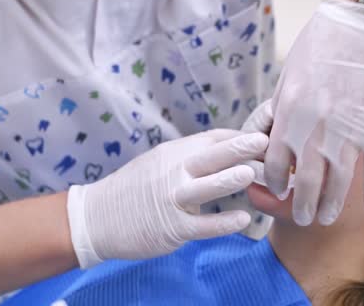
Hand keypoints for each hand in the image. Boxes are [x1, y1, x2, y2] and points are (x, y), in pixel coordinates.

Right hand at [66, 129, 267, 267]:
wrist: (97, 217)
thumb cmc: (134, 188)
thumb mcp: (159, 162)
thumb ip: (188, 157)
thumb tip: (225, 150)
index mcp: (174, 153)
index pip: (211, 138)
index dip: (238, 137)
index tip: (263, 136)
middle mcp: (174, 172)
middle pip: (210, 156)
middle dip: (239, 147)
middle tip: (265, 141)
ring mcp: (172, 199)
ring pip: (205, 187)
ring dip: (229, 179)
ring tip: (251, 173)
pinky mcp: (172, 227)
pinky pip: (201, 225)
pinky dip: (222, 222)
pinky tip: (242, 220)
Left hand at [264, 0, 363, 225]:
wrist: (360, 23)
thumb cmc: (319, 44)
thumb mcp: (288, 75)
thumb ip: (284, 111)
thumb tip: (278, 140)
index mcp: (289, 113)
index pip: (275, 163)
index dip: (272, 181)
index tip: (275, 189)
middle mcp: (316, 128)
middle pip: (305, 182)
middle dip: (301, 205)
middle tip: (303, 216)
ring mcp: (348, 131)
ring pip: (338, 183)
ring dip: (331, 205)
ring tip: (326, 217)